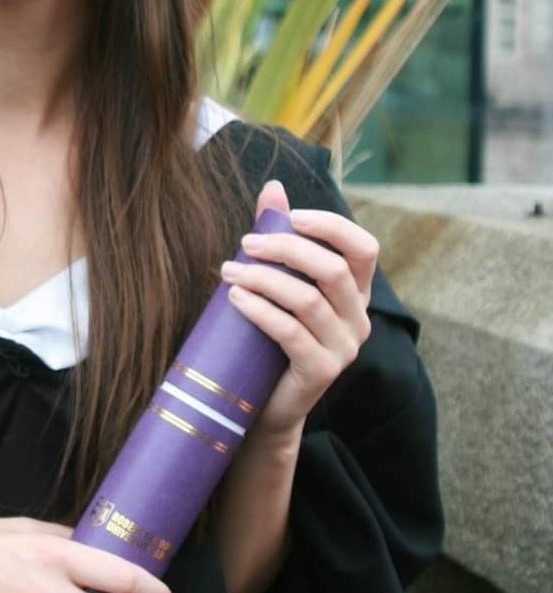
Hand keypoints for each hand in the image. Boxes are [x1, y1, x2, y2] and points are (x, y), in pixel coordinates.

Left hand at [219, 178, 378, 454]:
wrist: (262, 405)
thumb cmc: (267, 336)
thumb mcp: (273, 282)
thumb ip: (278, 236)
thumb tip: (273, 187)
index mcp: (355, 293)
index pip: (364, 248)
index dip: (333, 226)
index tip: (292, 216)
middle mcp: (358, 319)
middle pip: (333, 269)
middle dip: (286, 248)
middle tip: (244, 243)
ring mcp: (344, 348)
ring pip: (310, 300)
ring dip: (265, 279)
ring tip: (229, 270)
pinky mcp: (322, 371)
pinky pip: (292, 333)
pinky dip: (261, 310)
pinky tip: (235, 297)